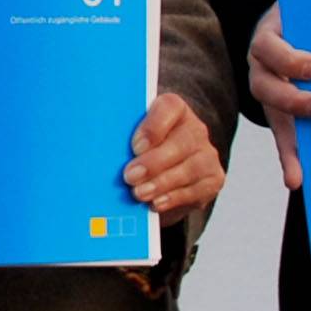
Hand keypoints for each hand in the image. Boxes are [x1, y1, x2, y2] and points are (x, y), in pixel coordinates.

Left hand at [125, 92, 225, 225]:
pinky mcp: (213, 178)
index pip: (170, 107)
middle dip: (154, 162)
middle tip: (130, 176)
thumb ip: (119, 138)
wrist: (162, 169)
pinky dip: (174, 198)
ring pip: (190, 168)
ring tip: (139, 193)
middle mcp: (194, 129)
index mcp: (172, 108)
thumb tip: (97, 150)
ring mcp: (206, 154)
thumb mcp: (127, 137)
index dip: (153, 127)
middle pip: (181, 142)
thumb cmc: (137, 149)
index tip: (135, 146)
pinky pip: (197, 189)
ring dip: (162, 183)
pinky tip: (156, 203)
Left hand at [248, 3, 310, 191]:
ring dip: (290, 65)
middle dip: (294, 104)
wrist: (302, 14)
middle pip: (265, 92)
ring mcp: (264, 46)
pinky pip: (275, 30)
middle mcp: (264, 75)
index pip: (283, 132)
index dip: (289, 158)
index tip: (296, 182)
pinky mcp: (272, 21)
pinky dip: (294, 34)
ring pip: (265, 57)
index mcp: (277, 101)